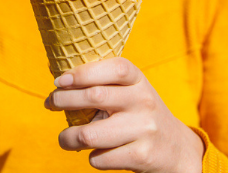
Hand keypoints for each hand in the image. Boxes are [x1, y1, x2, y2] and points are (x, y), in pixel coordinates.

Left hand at [45, 57, 203, 172]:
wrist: (175, 148)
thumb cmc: (140, 116)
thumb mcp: (132, 93)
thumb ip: (105, 86)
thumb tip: (60, 86)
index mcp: (140, 81)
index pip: (115, 68)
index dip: (84, 72)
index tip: (60, 79)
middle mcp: (144, 101)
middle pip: (95, 96)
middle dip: (63, 99)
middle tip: (52, 102)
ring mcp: (144, 129)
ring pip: (89, 134)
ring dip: (68, 137)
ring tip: (67, 137)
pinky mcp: (140, 155)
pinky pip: (98, 158)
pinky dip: (92, 157)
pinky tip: (101, 152)